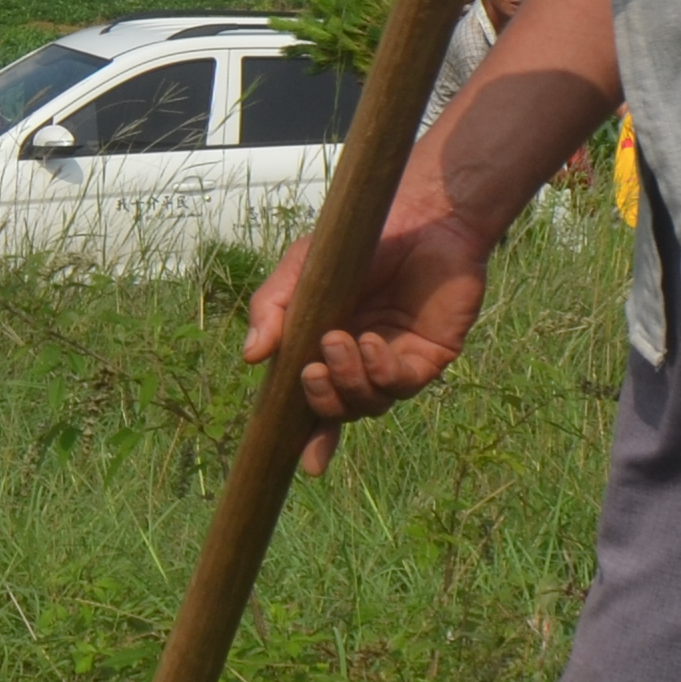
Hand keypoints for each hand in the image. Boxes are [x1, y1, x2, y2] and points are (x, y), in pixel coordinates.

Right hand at [245, 203, 497, 462]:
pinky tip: (372, 343)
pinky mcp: (429, 357)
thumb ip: (271, 309)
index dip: (310, 438)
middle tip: (313, 369)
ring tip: (340, 340)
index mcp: (326, 351)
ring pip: (371, 403)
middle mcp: (361, 365)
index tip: (303, 463)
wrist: (420, 218)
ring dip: (350, 381)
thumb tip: (250, 357)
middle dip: (323, 400)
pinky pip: (403, 384)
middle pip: (340, 410)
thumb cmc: (358, 243)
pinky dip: (382, 371)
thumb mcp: (301, 271)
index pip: (317, 404)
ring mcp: (395, 362)